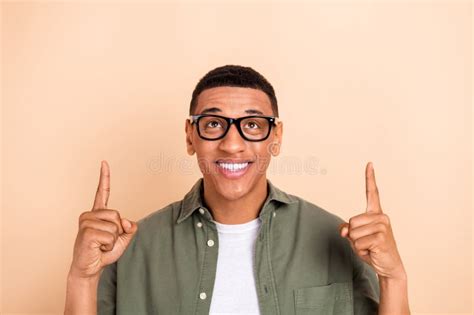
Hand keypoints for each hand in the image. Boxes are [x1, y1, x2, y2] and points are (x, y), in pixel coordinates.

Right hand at [69, 160, 137, 278]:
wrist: (90, 268)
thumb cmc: (104, 252)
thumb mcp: (123, 238)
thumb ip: (130, 228)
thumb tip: (127, 222)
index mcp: (98, 213)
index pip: (102, 192)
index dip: (104, 177)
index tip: (104, 162)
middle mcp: (90, 214)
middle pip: (117, 216)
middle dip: (118, 232)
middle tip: (105, 241)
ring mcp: (86, 222)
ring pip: (115, 227)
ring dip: (113, 241)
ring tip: (100, 245)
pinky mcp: (86, 232)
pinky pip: (110, 236)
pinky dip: (109, 246)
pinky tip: (97, 248)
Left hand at [339, 162, 405, 279]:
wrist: (388, 266)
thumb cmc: (371, 249)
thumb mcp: (355, 238)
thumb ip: (347, 230)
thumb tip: (344, 230)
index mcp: (375, 213)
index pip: (372, 192)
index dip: (370, 177)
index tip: (369, 163)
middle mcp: (381, 216)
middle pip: (351, 222)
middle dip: (353, 236)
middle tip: (366, 243)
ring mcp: (383, 226)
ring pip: (353, 233)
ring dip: (357, 244)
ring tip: (369, 248)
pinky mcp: (382, 237)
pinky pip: (358, 242)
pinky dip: (361, 251)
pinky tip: (372, 252)